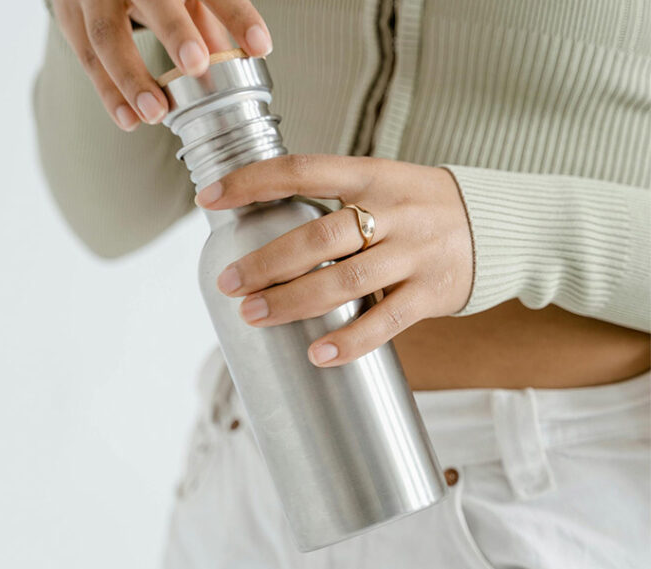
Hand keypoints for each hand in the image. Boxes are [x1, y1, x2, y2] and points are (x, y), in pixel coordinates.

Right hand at [49, 0, 271, 130]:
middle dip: (173, 31)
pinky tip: (129, 119)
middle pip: (152, 0)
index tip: (260, 46)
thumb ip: (210, 17)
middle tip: (196, 65)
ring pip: (106, 35)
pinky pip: (87, 59)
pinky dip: (109, 93)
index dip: (235, 13)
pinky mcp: (69, 18)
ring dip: (131, 78)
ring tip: (156, 113)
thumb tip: (247, 52)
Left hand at [194, 155, 473, 367]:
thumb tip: (259, 220)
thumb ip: (333, 199)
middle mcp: (392, 211)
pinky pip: (385, 322)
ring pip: (345, 282)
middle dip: (266, 262)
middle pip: (318, 237)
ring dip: (293, 302)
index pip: (301, 170)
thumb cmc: (422, 206)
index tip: (209, 197)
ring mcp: (414, 253)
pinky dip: (349, 341)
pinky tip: (317, 354)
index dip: (251, 182)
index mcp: (371, 175)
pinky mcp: (432, 293)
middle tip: (229, 282)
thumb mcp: (382, 183)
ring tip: (252, 314)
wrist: (504, 225)